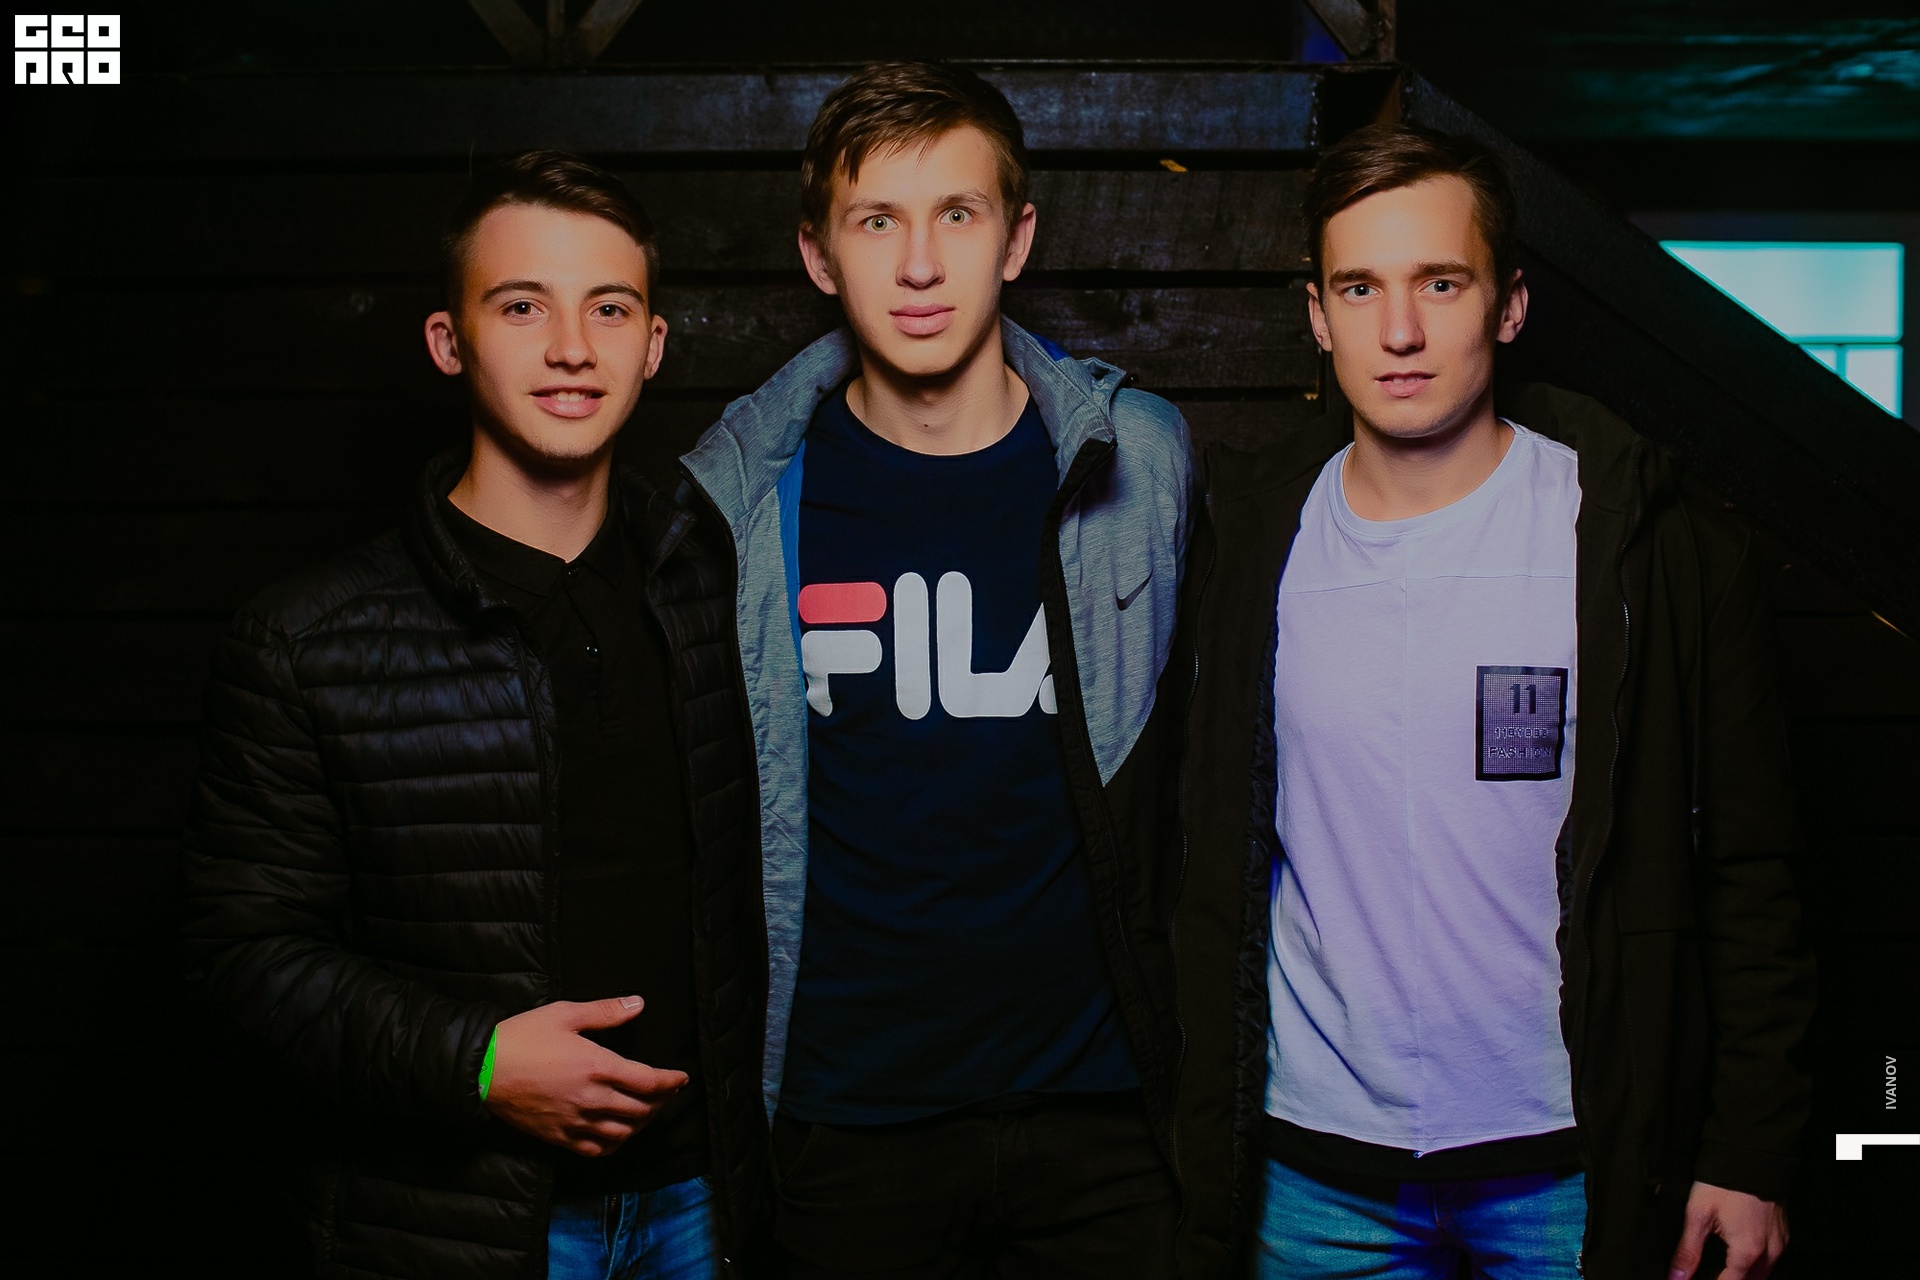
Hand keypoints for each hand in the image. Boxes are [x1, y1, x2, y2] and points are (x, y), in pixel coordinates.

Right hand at [483, 996, 687, 1156]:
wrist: (480, 1070)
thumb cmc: (521, 1038)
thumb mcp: (564, 1014)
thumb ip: (605, 1012)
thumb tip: (638, 1003)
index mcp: (597, 1066)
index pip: (650, 1082)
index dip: (672, 1081)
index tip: (681, 1077)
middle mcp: (592, 1099)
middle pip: (642, 1109)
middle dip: (662, 1101)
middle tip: (669, 1092)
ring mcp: (575, 1122)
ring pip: (624, 1132)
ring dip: (643, 1123)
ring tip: (648, 1111)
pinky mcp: (559, 1137)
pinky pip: (598, 1149)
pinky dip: (616, 1143)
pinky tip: (620, 1133)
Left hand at [1668, 1181, 1788, 1279]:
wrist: (1752, 1154)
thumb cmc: (1725, 1182)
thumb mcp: (1698, 1214)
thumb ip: (1688, 1250)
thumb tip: (1676, 1276)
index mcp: (1748, 1251)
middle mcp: (1770, 1251)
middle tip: (1707, 1274)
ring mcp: (1779, 1241)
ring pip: (1764, 1273)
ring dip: (1744, 1275)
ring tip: (1719, 1269)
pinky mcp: (1782, 1231)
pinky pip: (1772, 1258)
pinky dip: (1756, 1263)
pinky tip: (1738, 1255)